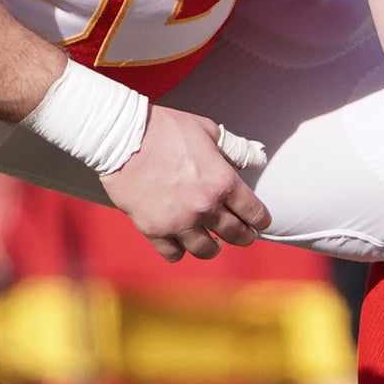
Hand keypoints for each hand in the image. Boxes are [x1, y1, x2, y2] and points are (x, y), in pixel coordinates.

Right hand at [98, 105, 269, 261]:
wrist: (123, 138)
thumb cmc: (167, 130)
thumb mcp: (208, 131)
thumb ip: (236, 149)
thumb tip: (258, 160)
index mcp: (222, 182)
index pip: (254, 213)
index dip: (261, 220)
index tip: (259, 222)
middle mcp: (204, 207)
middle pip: (236, 236)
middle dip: (244, 236)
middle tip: (243, 235)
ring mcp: (178, 222)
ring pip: (206, 251)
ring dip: (213, 248)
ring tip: (213, 243)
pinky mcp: (154, 230)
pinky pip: (174, 253)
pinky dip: (180, 250)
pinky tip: (182, 242)